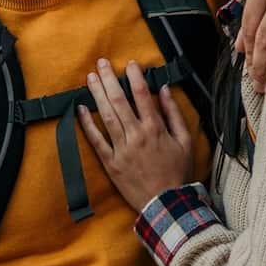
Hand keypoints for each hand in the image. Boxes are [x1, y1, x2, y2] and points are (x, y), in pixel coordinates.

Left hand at [77, 59, 194, 210]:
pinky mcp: (111, 163)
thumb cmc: (178, 172)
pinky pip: (96, 140)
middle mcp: (136, 135)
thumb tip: (164, 90)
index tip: (130, 64)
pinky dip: (87, 124)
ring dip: (97, 95)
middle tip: (101, 63)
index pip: (142, 94)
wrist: (166, 203)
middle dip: (109, 79)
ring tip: (90, 78)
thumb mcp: (185, 141)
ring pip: (106, 116)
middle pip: (119, 100)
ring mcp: (121, 149)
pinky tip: (79, 109)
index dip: (134, 76)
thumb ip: (174, 114)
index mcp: (155, 128)